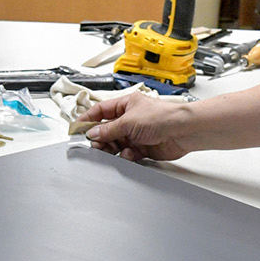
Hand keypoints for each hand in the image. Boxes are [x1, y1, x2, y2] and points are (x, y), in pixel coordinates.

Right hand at [81, 94, 198, 161]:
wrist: (183, 131)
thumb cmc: (162, 117)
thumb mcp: (128, 121)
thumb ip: (108, 130)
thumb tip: (92, 133)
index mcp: (126, 104)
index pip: (101, 111)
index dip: (88, 119)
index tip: (76, 128)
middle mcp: (130, 118)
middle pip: (107, 129)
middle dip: (100, 138)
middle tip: (95, 145)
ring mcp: (137, 133)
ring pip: (116, 143)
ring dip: (113, 148)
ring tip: (111, 151)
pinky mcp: (143, 147)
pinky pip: (128, 153)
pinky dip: (126, 155)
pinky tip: (130, 154)